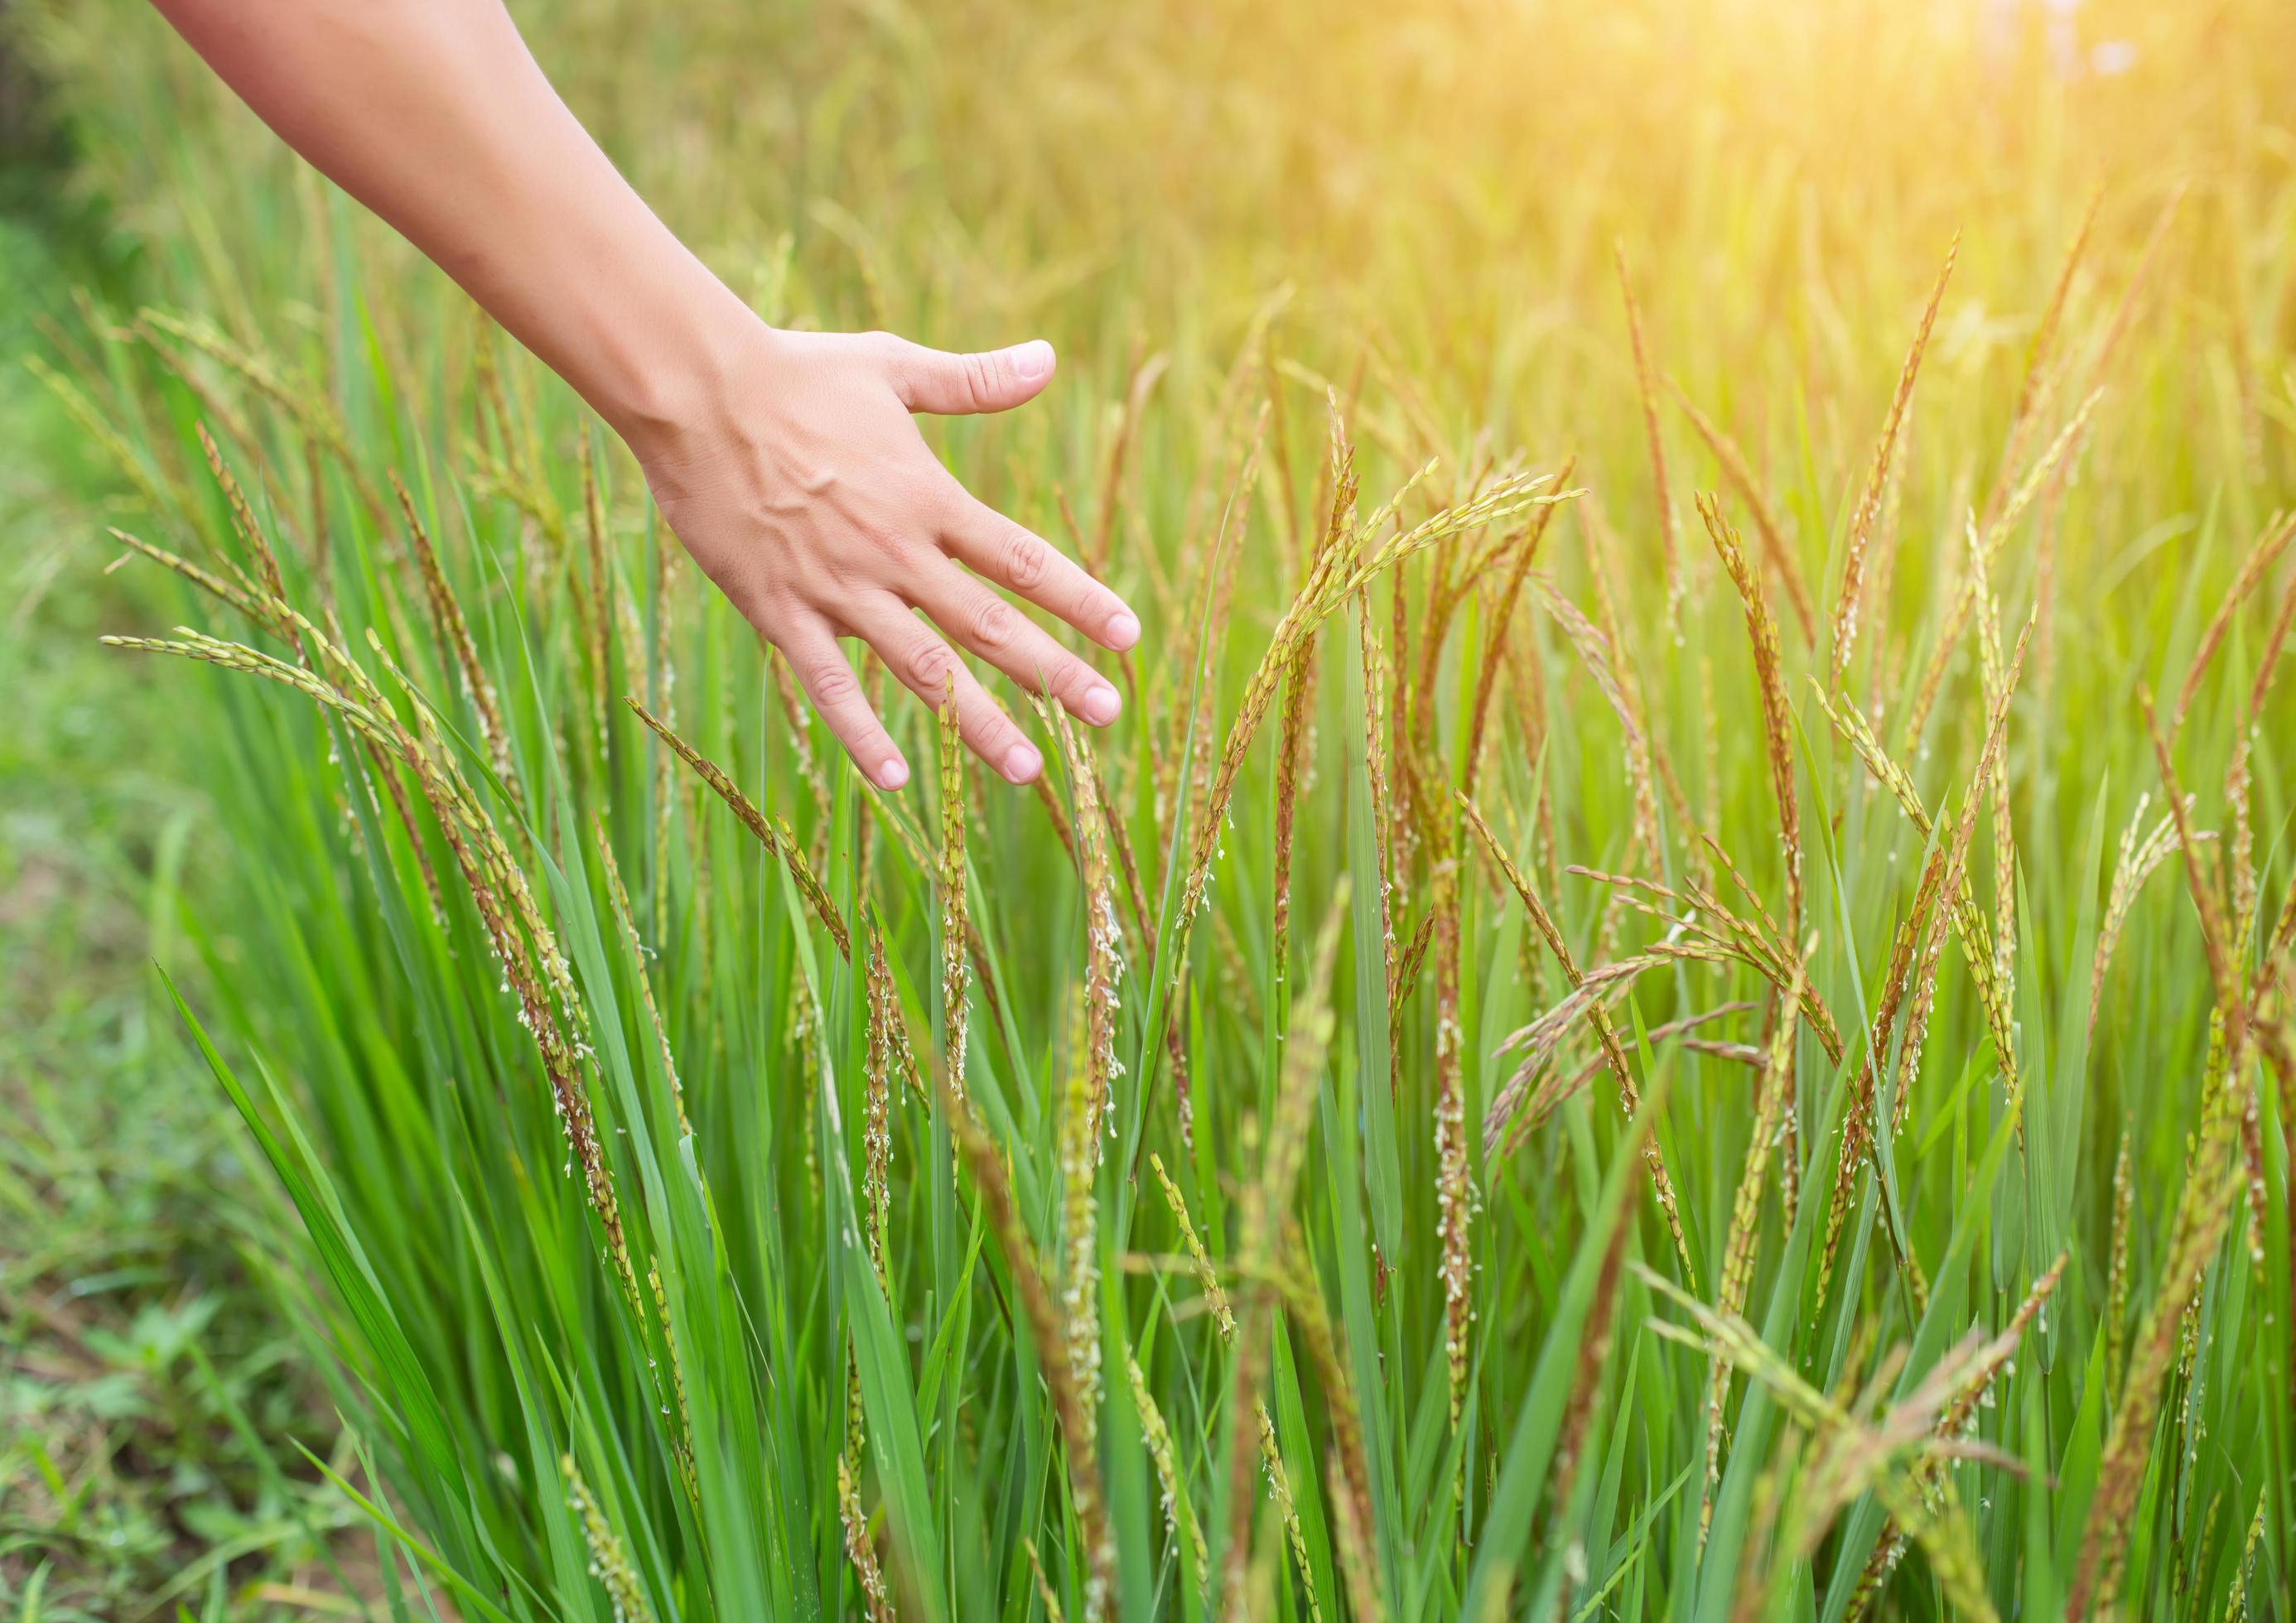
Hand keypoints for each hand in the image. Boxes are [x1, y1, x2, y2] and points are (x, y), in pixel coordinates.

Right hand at [633, 322, 1139, 789]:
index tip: (1128, 636)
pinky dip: (860, 733)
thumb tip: (1048, 360)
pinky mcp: (779, 610)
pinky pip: (826, 685)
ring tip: (1028, 768)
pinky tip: (895, 779)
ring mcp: (837, 588)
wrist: (694, 394)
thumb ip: (974, 381)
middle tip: (1107, 713)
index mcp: (927, 497)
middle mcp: (893, 552)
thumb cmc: (794, 374)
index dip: (1079, 599)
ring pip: (921, 669)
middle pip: (989, 625)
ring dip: (978, 722)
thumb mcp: (893, 367)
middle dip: (1054, 674)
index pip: (1021, 559)